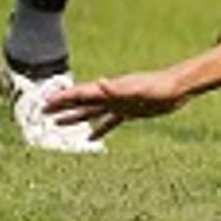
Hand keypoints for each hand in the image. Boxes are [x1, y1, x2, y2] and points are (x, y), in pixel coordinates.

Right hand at [42, 69, 187, 139]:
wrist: (177, 88)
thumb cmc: (159, 87)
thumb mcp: (138, 88)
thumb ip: (118, 88)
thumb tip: (101, 81)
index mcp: (109, 89)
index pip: (81, 93)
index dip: (63, 98)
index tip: (45, 102)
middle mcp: (111, 95)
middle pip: (81, 101)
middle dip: (62, 106)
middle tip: (43, 111)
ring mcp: (119, 103)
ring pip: (92, 112)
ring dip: (75, 117)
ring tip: (58, 123)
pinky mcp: (129, 112)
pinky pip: (110, 122)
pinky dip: (99, 129)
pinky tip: (92, 138)